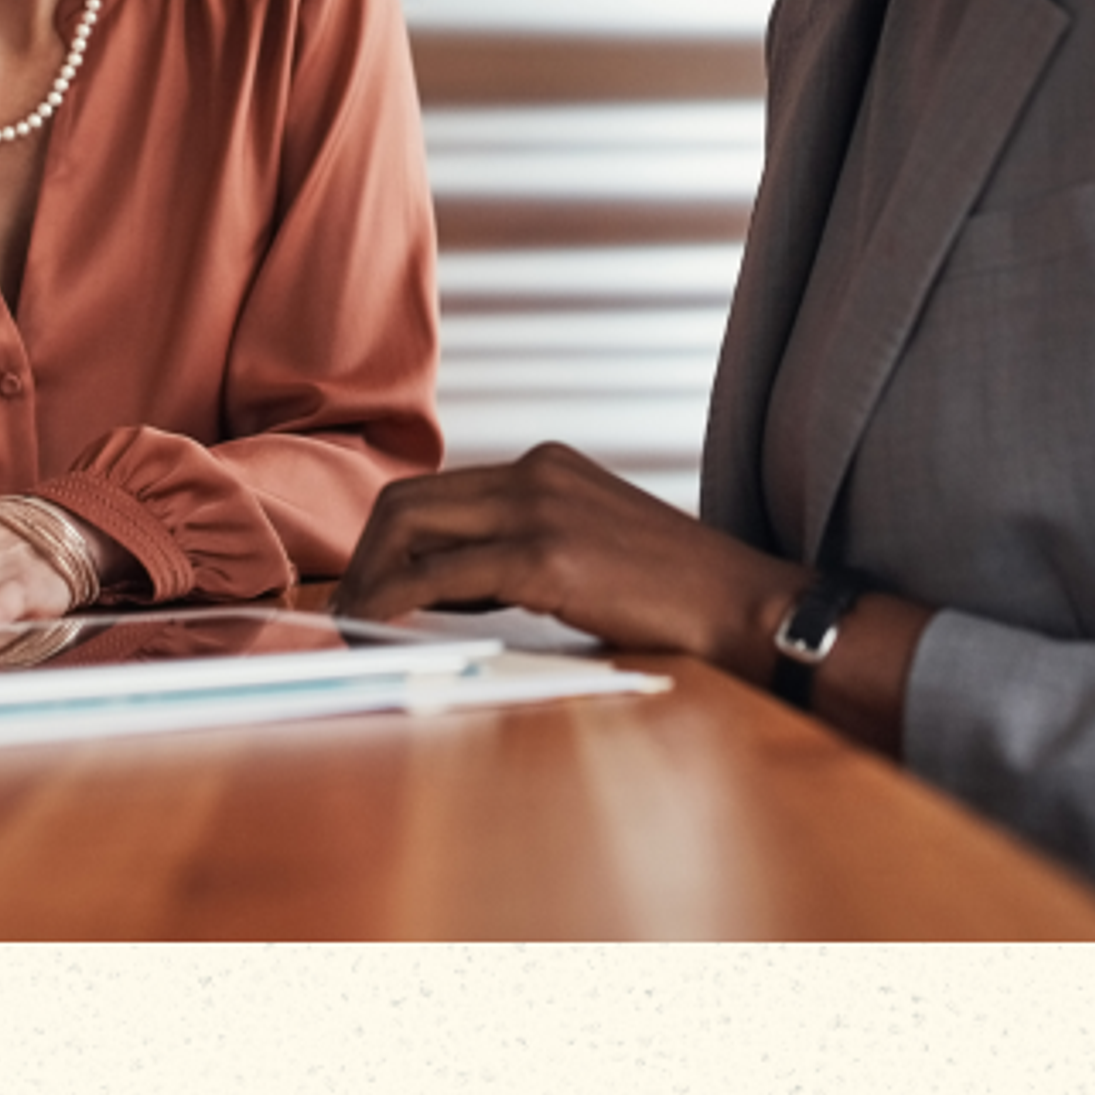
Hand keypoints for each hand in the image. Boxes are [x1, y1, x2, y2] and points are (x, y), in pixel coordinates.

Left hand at [334, 442, 803, 680]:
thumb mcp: (592, 547)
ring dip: (369, 578)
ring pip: (410, 527)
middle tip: (351, 610)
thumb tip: (445, 588)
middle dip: (365, 557)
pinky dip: (393, 601)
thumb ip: (525, 550)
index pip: (438, 490)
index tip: (372, 586)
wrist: (743, 606)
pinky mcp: (544, 556)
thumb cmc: (674, 595)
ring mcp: (539, 508)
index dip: (390, 540)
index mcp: (548, 465)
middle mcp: (536, 472)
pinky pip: (437, 576)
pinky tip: (378, 629)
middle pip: (408, 500)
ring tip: (356, 626)